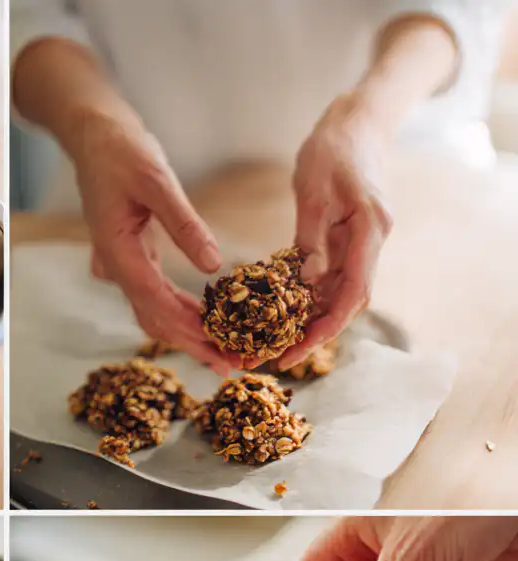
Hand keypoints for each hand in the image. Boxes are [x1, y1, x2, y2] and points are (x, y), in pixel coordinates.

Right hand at [71, 115, 237, 374]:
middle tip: (230, 365)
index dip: (188, 329)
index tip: (219, 348)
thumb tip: (213, 265)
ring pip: (154, 314)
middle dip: (193, 344)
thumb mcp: (156, 180)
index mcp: (117, 251)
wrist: (93, 136)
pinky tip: (207, 324)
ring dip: (187, 336)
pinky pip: (157, 297)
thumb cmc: (121, 150)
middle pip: (155, 319)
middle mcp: (117, 267)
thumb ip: (183, 224)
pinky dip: (181, 315)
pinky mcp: (135, 259)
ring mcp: (124, 266)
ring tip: (223, 353)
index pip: (155, 302)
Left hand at [280, 94, 392, 370]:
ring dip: (307, 322)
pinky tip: (279, 317)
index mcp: (370, 231)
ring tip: (270, 345)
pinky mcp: (347, 242)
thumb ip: (311, 239)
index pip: (353, 292)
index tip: (298, 349)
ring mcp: (361, 244)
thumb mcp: (314, 191)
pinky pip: (329, 279)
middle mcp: (370, 243)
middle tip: (275, 358)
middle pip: (346, 302)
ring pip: (337, 295)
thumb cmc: (334, 148)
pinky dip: (307, 300)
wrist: (357, 121)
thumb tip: (306, 283)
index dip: (326, 326)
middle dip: (313, 334)